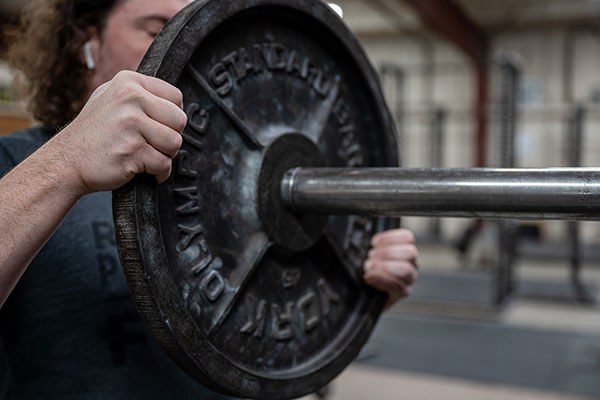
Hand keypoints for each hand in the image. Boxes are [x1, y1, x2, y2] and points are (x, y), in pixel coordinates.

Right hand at [46, 70, 186, 195]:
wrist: (66, 161)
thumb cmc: (93, 133)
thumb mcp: (111, 97)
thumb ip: (141, 94)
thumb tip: (176, 102)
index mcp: (129, 81)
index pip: (176, 97)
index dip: (171, 116)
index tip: (157, 126)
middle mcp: (131, 98)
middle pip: (180, 120)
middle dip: (170, 137)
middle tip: (151, 144)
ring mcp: (131, 124)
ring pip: (175, 143)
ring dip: (165, 155)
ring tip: (144, 154)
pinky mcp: (132, 150)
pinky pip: (164, 164)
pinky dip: (158, 173)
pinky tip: (141, 168)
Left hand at [363, 229, 418, 307]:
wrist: (363, 292)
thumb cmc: (367, 268)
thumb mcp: (370, 253)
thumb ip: (374, 245)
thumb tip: (366, 236)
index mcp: (404, 248)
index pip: (407, 237)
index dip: (390, 238)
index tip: (373, 243)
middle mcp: (411, 262)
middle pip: (410, 252)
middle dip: (388, 252)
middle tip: (371, 256)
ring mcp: (409, 278)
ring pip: (407, 269)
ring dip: (385, 266)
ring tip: (369, 267)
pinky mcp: (403, 292)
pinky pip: (398, 286)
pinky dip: (382, 280)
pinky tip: (370, 278)